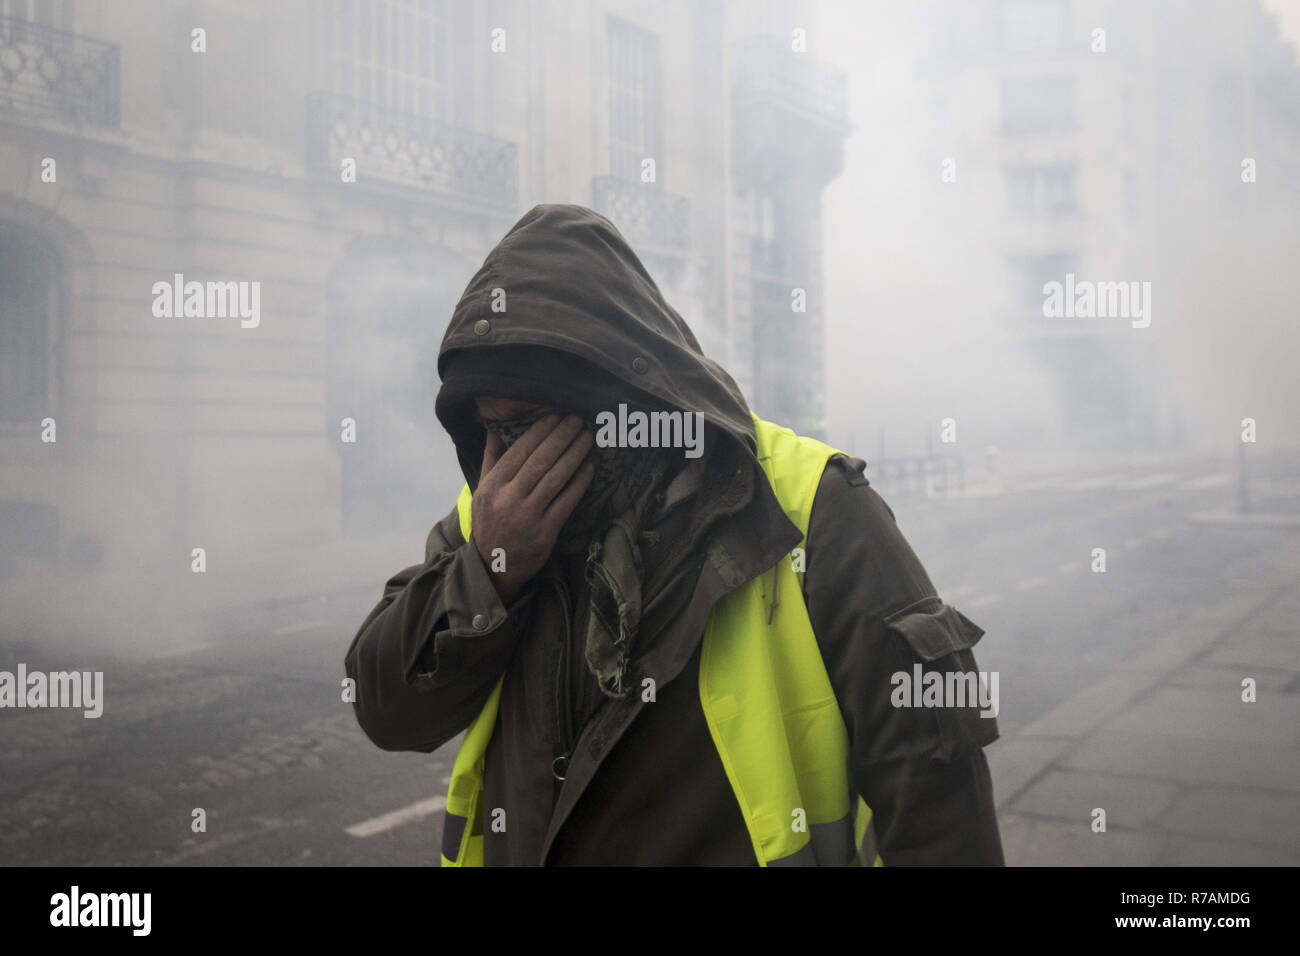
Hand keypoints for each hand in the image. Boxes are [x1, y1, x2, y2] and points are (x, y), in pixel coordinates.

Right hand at [470, 413, 594, 604]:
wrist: (494, 566)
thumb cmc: (490, 522)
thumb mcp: (482, 490)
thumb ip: (491, 459)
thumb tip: (496, 427)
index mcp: (492, 485)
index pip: (519, 451)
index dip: (539, 432)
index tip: (555, 416)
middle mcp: (508, 498)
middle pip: (540, 461)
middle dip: (561, 437)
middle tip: (577, 420)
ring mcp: (528, 516)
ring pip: (556, 478)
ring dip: (574, 455)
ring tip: (587, 438)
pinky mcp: (545, 531)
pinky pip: (566, 502)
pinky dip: (579, 483)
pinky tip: (589, 468)